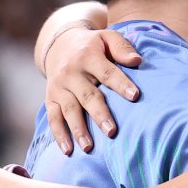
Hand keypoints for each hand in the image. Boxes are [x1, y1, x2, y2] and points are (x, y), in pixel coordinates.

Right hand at [44, 27, 140, 153]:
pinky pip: (53, 118)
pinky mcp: (50, 98)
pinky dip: (59, 134)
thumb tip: (137, 61)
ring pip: (69, 110)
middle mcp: (71, 72)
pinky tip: (68, 150)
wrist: (59, 44)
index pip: (107, 72)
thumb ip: (122, 47)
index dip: (121, 84)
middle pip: (87, 95)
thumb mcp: (107, 37)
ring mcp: (59, 87)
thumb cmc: (92, 45)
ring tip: (90, 147)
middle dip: (99, 114)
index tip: (135, 97)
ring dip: (79, 129)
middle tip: (112, 131)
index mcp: (88, 56)